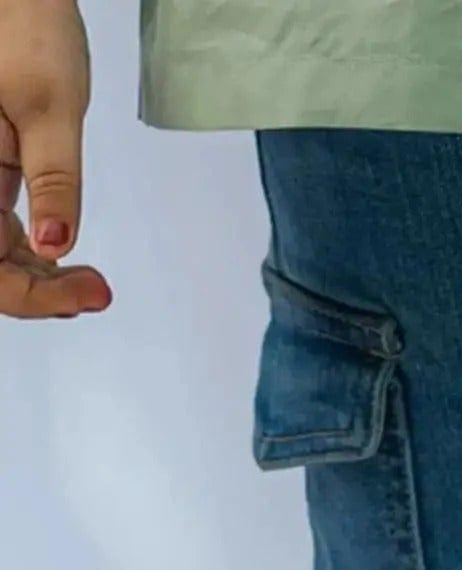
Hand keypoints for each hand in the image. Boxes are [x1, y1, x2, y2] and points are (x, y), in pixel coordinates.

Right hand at [0, 0, 109, 316]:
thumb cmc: (23, 23)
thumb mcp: (48, 105)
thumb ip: (53, 180)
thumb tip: (57, 244)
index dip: (32, 296)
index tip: (88, 295)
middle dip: (41, 291)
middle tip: (97, 291)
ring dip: (41, 277)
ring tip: (90, 282)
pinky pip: (2, 228)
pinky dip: (37, 250)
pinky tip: (68, 258)